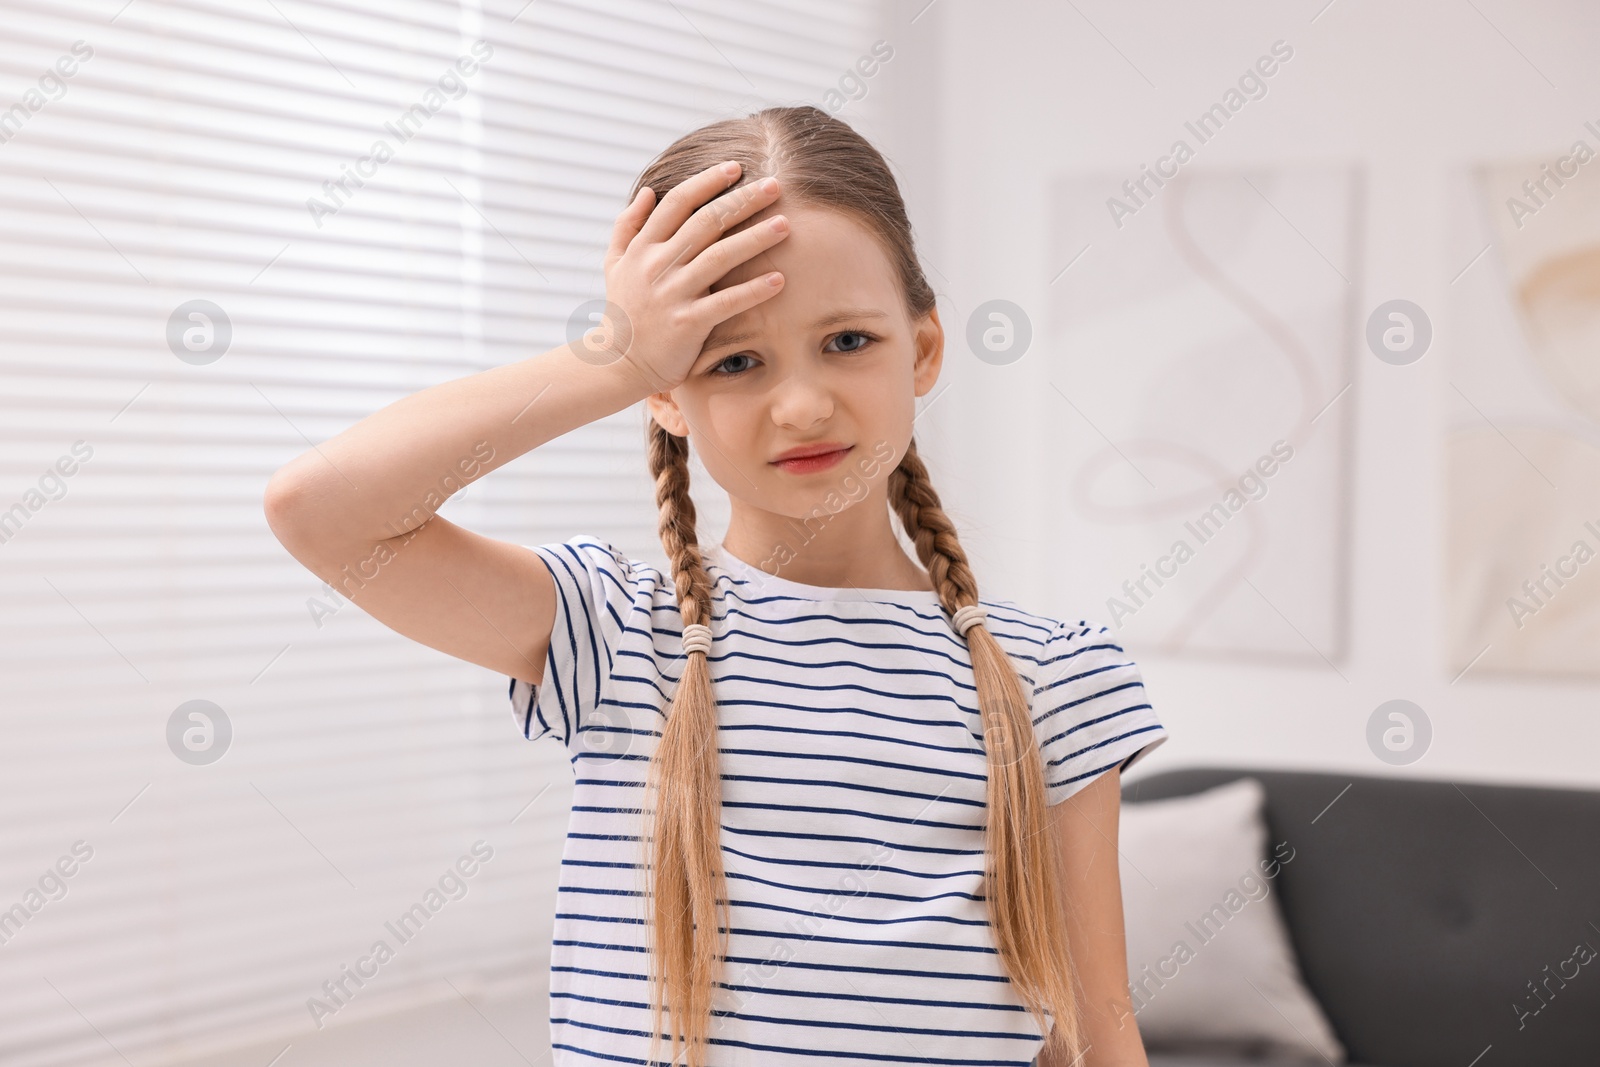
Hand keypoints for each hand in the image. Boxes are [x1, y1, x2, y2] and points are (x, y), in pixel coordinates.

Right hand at [585, 160, 787, 392]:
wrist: (617, 363)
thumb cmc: (623, 312)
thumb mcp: (613, 264)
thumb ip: (628, 226)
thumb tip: (649, 191)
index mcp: (643, 247)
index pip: (679, 202)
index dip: (708, 181)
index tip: (736, 168)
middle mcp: (658, 265)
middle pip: (706, 222)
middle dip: (742, 200)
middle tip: (775, 185)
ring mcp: (672, 294)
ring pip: (720, 257)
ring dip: (755, 238)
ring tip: (784, 224)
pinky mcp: (687, 324)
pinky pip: (726, 303)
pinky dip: (753, 290)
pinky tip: (779, 279)